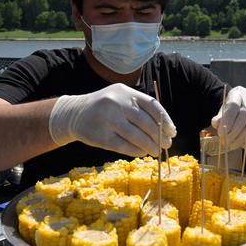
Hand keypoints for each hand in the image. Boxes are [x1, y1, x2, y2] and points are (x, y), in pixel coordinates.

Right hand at [49, 83, 175, 156]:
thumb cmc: (105, 107)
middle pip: (145, 123)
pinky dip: (136, 151)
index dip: (165, 121)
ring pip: (136, 136)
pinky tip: (142, 153)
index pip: (152, 106)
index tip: (172, 132)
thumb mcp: (120, 98)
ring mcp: (107, 119)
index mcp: (125, 92)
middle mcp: (116, 103)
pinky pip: (123, 146)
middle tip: (167, 145)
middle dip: (159, 136)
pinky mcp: (100, 136)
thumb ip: (140, 109)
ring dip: (150, 146)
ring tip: (157, 151)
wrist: (73, 113)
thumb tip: (164, 130)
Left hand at [211, 86, 245, 150]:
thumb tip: (217, 123)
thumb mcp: (223, 112)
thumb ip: (219, 118)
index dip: (227, 121)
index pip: (233, 105)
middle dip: (234, 131)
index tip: (221, 133)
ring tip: (234, 144)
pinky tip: (243, 144)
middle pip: (245, 114)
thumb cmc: (232, 112)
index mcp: (238, 93)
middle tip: (227, 142)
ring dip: (243, 137)